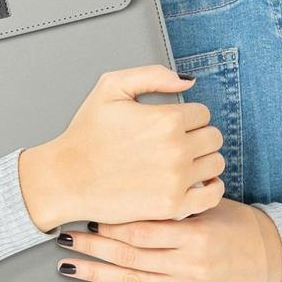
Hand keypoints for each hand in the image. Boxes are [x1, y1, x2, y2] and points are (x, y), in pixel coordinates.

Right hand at [18, 64, 225, 231]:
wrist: (66, 177)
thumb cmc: (86, 133)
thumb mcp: (111, 87)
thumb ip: (152, 75)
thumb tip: (187, 81)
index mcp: (166, 119)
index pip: (203, 113)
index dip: (187, 116)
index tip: (171, 124)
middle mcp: (176, 149)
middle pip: (213, 137)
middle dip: (198, 137)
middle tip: (176, 143)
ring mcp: (176, 179)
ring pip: (216, 163)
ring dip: (203, 160)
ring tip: (181, 162)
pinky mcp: (173, 205)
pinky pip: (213, 194)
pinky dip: (210, 187)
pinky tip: (195, 183)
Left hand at [55, 198, 281, 281]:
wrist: (271, 257)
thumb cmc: (233, 222)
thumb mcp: (205, 206)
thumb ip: (169, 208)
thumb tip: (121, 198)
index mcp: (196, 236)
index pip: (140, 232)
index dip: (110, 226)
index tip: (87, 216)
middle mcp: (192, 266)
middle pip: (130, 257)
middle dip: (93, 249)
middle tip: (65, 239)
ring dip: (98, 273)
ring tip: (71, 264)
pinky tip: (104, 280)